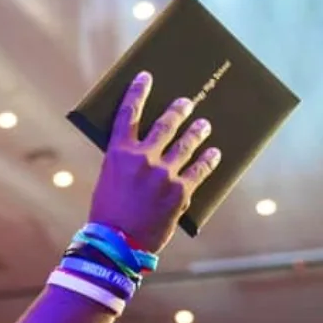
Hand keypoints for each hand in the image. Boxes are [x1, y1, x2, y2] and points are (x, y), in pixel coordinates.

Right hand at [88, 72, 221, 252]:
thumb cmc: (108, 215)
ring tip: (204, 125)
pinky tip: (214, 153)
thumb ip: (125, 162)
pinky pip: (199, 169)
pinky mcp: (180, 191)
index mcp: (118, 155)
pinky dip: (207, 160)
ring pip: (186, 144)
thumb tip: (144, 146)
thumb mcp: (108, 182)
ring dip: (197, 131)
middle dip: (178, 111)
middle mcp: (142, 159)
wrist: (117, 245)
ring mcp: (163, 174)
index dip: (137, 93)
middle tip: (186, 103)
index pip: (128, 114)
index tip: (145, 77)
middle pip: (164, 125)